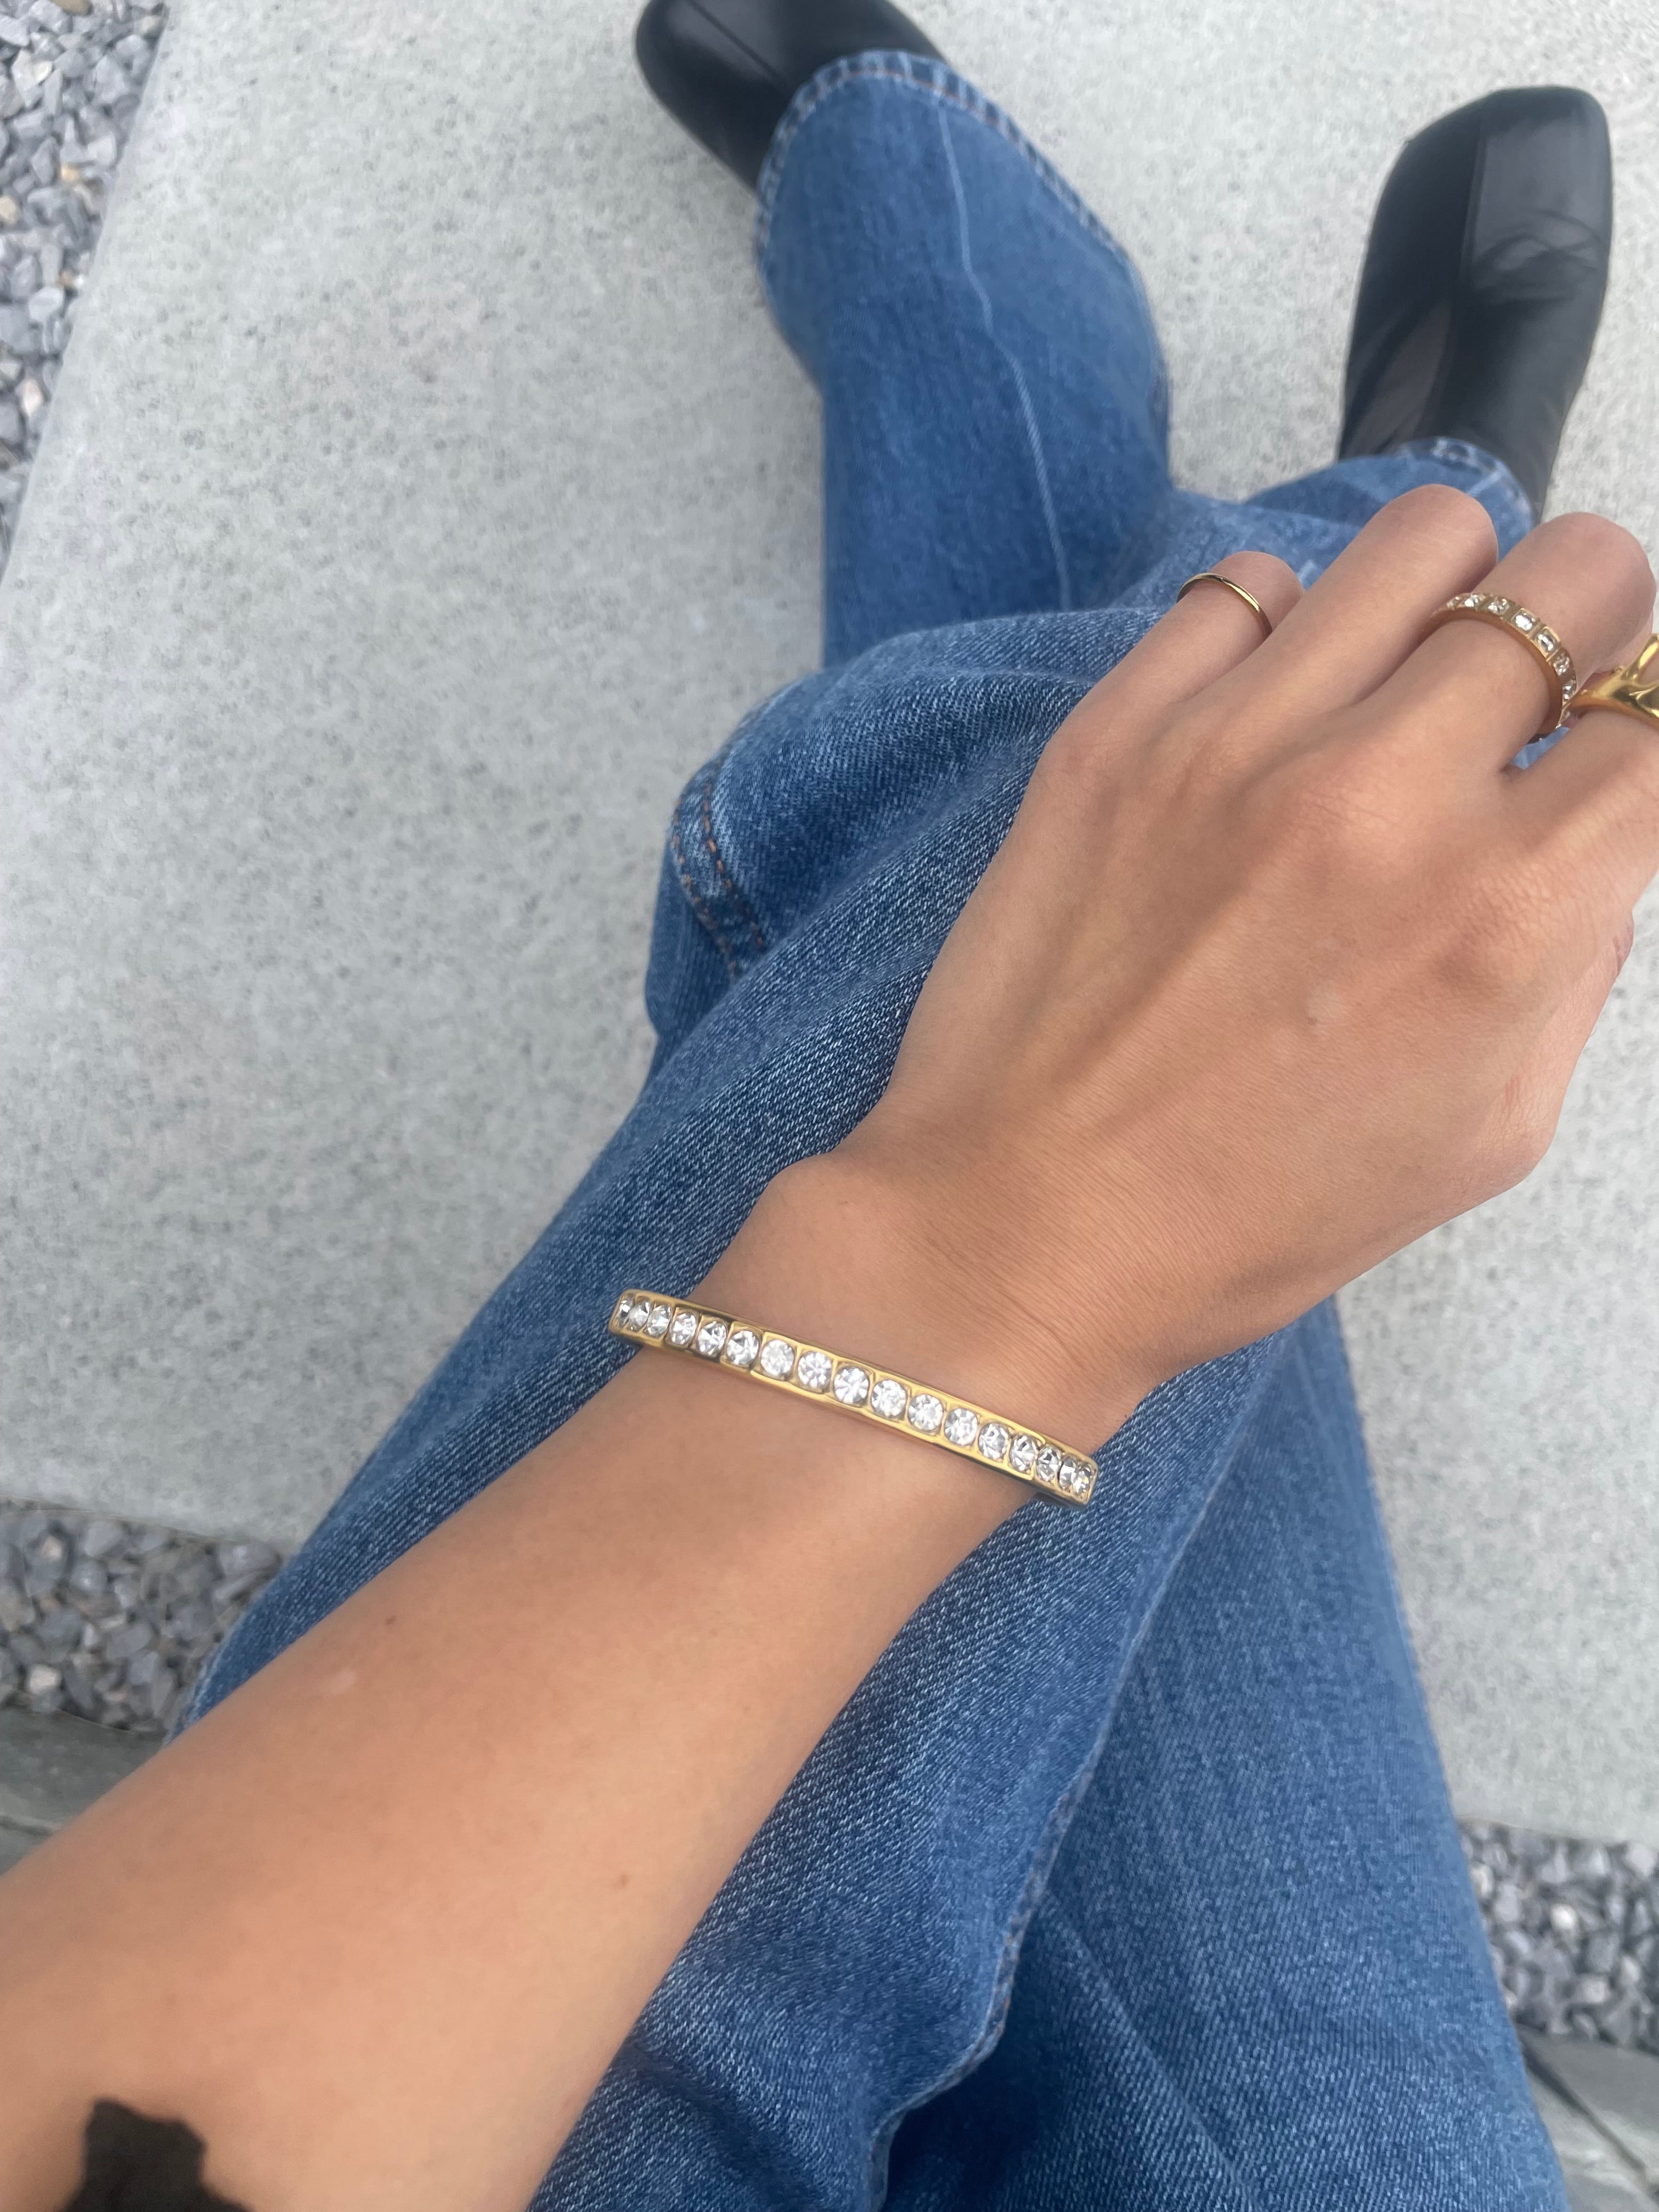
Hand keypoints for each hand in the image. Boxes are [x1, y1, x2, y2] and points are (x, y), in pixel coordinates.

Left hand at [782, 488, 1655, 1444]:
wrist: (1022, 1226)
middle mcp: (1383, 800)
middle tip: (1544, 688)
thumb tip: (1596, 829)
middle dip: (1590, 623)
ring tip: (1411, 679)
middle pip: (1573, 574)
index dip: (1650, 722)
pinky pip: (1244, 586)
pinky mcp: (1116, 730)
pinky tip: (1269, 712)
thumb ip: (1577, 960)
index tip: (1614, 747)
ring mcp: (1237, 745)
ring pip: (1423, 537)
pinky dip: (1282, 631)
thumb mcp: (1489, 1133)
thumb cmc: (1253, 1213)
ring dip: (1451, 597)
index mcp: (1505, 916)